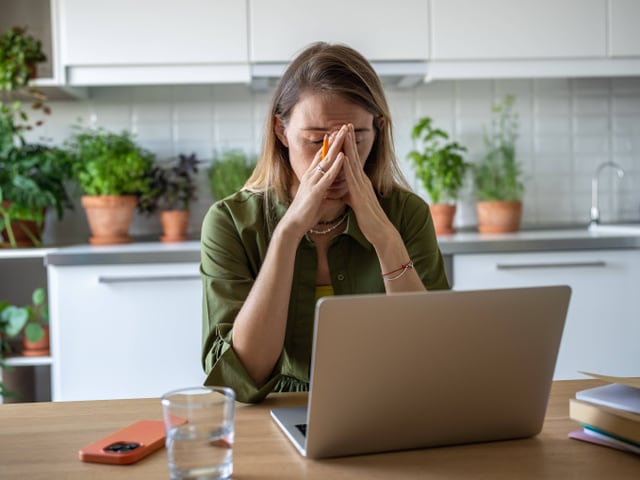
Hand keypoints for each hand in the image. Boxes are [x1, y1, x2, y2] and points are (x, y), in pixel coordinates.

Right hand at [280, 141, 344, 237]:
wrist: (293, 225)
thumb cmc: (305, 214)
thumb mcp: (318, 201)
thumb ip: (326, 195)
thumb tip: (335, 195)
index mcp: (312, 177)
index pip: (322, 157)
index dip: (330, 145)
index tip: (338, 133)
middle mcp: (311, 175)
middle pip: (325, 153)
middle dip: (335, 140)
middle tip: (344, 126)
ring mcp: (313, 182)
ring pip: (327, 160)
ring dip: (337, 146)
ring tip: (344, 133)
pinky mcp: (316, 191)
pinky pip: (328, 176)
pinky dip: (336, 165)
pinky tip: (343, 156)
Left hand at [339, 124, 394, 245]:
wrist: (380, 232)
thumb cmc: (369, 219)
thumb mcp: (355, 202)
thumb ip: (349, 193)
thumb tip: (342, 190)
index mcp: (360, 182)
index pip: (353, 160)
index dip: (348, 146)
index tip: (343, 132)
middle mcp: (362, 181)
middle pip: (354, 156)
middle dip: (349, 140)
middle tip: (345, 123)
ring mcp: (362, 187)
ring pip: (353, 164)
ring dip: (349, 148)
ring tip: (344, 133)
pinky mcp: (360, 196)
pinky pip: (352, 179)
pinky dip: (347, 167)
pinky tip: (343, 157)